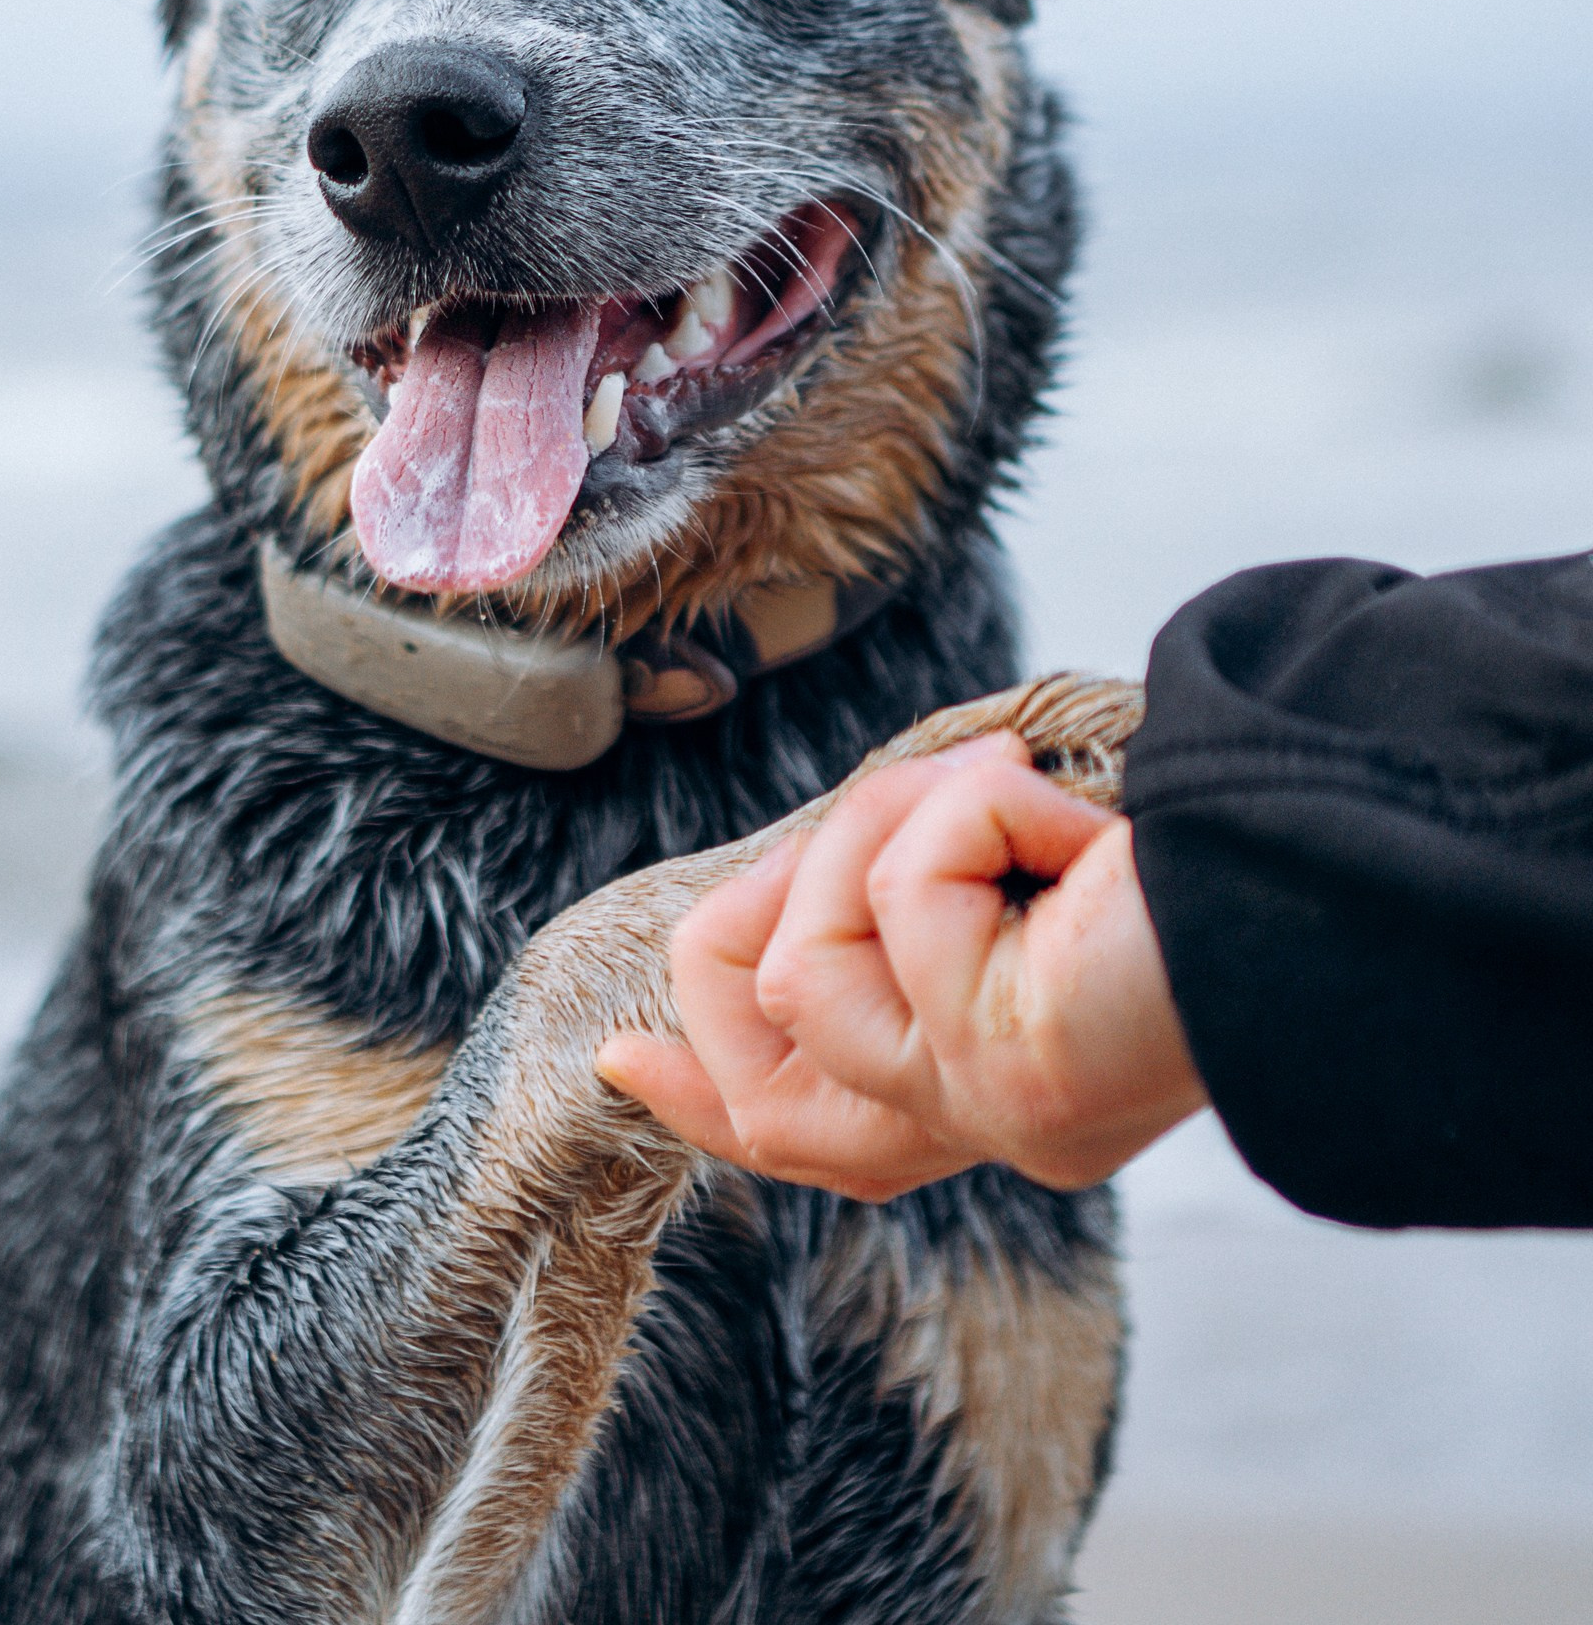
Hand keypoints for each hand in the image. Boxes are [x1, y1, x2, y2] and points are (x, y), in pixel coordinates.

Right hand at [596, 734, 1204, 1198]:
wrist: (1315, 862)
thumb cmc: (1196, 841)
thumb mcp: (1007, 876)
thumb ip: (903, 908)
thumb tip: (761, 911)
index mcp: (1007, 1088)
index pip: (818, 1138)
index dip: (706, 1096)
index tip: (621, 1047)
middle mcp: (998, 1124)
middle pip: (775, 1096)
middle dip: (763, 934)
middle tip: (854, 826)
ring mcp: (993, 1110)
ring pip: (802, 977)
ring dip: (883, 835)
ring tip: (1001, 798)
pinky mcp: (1005, 1071)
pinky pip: (902, 898)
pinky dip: (969, 810)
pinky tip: (1068, 824)